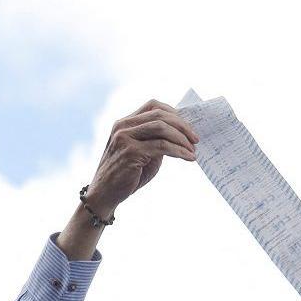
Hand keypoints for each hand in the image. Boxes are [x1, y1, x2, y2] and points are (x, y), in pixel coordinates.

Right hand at [84, 99, 198, 214]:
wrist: (105, 194)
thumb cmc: (125, 175)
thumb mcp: (142, 152)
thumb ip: (156, 140)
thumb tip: (182, 133)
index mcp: (124, 123)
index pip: (152, 106)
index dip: (173, 113)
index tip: (187, 126)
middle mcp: (122, 126)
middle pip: (160, 115)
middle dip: (183, 126)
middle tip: (195, 139)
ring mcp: (125, 138)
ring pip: (162, 128)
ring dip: (182, 138)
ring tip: (193, 149)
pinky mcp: (130, 152)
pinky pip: (162, 146)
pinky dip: (179, 151)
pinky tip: (188, 158)